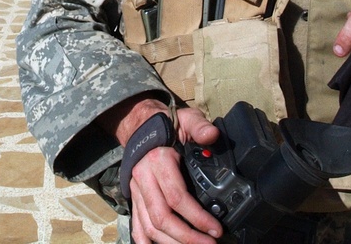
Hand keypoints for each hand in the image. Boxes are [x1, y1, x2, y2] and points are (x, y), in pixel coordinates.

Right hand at [126, 107, 222, 243]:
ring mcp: (136, 190)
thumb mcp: (186, 118)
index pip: (176, 197)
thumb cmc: (166, 125)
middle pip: (162, 218)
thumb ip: (199, 126)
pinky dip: (146, 241)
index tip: (215, 229)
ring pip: (149, 226)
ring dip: (172, 242)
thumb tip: (212, 136)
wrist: (140, 125)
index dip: (197, 217)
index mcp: (157, 161)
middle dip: (187, 237)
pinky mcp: (134, 197)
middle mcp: (143, 179)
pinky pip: (137, 224)